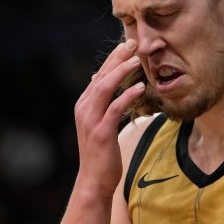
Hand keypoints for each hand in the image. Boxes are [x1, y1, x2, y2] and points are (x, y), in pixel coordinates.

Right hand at [73, 39, 144, 197]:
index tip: (127, 45)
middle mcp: (84, 109)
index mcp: (84, 105)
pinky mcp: (101, 132)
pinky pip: (115, 108)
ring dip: (121, 72)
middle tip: (132, 43)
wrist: (94, 181)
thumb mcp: (98, 124)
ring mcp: (91, 120)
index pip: (99, 76)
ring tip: (136, 60)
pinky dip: (127, 96)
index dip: (112, 59)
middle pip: (101, 77)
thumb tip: (101, 83)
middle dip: (117, 58)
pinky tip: (139, 88)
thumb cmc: (100, 154)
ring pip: (105, 88)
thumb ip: (100, 104)